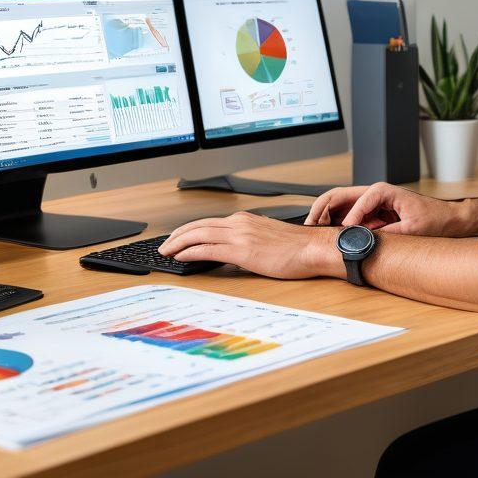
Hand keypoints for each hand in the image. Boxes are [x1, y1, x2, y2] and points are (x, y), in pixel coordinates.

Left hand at [158, 212, 343, 279]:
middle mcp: (240, 223)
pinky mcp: (242, 250)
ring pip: (199, 234)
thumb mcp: (268, 238)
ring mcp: (240, 235)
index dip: (189, 230)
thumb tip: (236, 251)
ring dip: (179, 242)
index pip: (209, 222)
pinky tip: (182, 257)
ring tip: (166, 251)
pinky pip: (208, 248)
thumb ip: (250, 240)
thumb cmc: (297, 248)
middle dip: (178, 235)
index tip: (178, 238)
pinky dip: (190, 251)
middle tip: (165, 245)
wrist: (312, 249)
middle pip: (199, 225)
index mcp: (245, 220)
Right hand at [304, 183, 466, 236]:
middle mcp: (373, 193)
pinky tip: (325, 234)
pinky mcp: (370, 213)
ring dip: (324, 215)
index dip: (349, 217)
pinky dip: (333, 222)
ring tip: (311, 229)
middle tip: (309, 225)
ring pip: (338, 204)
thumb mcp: (413, 229)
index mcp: (382, 191)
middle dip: (322, 209)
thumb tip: (369, 241)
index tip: (343, 232)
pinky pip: (346, 215)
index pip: (358, 201)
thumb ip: (389, 234)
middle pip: (339, 196)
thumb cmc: (434, 220)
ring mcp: (369, 202)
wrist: (447, 220)